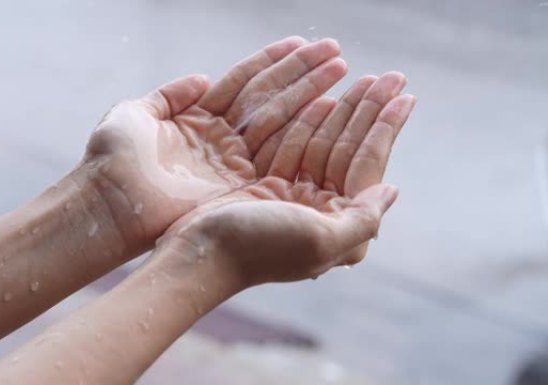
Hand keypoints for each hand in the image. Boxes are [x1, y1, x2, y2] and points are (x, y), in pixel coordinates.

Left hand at [76, 37, 347, 254]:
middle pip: (268, 97)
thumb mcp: (135, 114)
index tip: (302, 42)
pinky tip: (326, 106)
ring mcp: (232, 161)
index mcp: (198, 118)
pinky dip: (301, 127)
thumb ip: (170, 94)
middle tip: (336, 52)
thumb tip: (204, 77)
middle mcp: (220, 139)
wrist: (108, 205)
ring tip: (339, 69)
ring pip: (277, 118)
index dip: (273, 61)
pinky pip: (275, 149)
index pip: (243, 82)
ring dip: (309, 92)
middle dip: (302, 72)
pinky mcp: (238, 183)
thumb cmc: (112, 160)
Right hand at [159, 73, 415, 286]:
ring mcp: (293, 199)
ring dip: (341, 113)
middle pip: (348, 153)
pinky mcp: (267, 189)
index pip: (367, 168)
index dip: (386, 130)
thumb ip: (363, 219)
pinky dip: (306, 125)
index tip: (404, 96)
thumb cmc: (259, 248)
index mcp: (339, 227)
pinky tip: (320, 101)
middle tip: (388, 76)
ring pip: (323, 147)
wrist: (200, 253)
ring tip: (361, 80)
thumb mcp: (321, 240)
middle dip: (368, 113)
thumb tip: (392, 190)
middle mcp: (321, 213)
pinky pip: (293, 149)